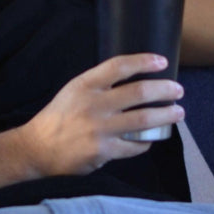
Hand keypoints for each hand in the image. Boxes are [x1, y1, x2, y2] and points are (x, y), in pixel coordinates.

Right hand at [15, 54, 184, 177]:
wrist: (36, 150)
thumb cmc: (58, 119)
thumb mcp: (73, 92)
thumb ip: (98, 86)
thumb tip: (132, 80)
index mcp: (84, 85)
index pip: (119, 66)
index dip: (144, 61)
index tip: (162, 62)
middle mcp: (93, 104)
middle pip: (139, 92)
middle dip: (164, 90)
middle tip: (178, 91)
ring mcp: (99, 129)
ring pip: (143, 119)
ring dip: (166, 115)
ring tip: (178, 113)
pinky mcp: (103, 151)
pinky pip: (134, 146)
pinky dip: (146, 142)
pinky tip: (151, 140)